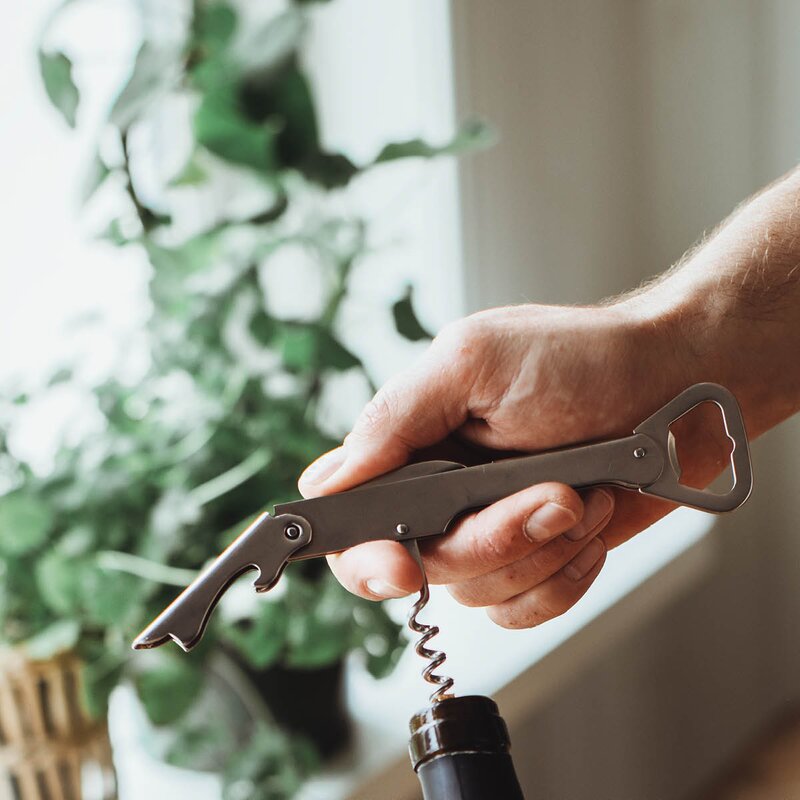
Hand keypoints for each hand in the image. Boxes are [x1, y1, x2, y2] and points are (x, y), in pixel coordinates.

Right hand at [298, 301, 719, 628]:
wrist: (676, 386)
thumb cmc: (580, 357)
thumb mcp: (476, 360)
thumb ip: (396, 417)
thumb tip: (330, 482)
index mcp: (411, 441)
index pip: (347, 513)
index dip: (360, 552)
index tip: (402, 564)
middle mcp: (440, 492)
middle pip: (418, 564)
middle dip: (486, 542)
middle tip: (544, 498)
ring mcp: (488, 529)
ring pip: (477, 592)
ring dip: (541, 546)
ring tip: (581, 490)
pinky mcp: (535, 558)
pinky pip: (522, 608)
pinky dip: (563, 576)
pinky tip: (589, 525)